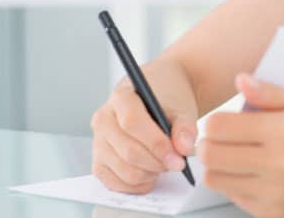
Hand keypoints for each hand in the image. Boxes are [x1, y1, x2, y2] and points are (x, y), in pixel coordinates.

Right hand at [90, 71, 198, 193]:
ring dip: (149, 174)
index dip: (156, 144)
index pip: (132, 123)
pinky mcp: (100, 162)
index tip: (178, 156)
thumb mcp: (181, 107)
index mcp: (121, 97)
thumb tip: (183, 148)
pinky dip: (137, 185)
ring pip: (122, 170)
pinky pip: (114, 183)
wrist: (160, 101)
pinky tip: (152, 174)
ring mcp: (99, 142)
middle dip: (156, 162)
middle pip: (128, 150)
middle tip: (177, 163)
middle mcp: (104, 119)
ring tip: (164, 164)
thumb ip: (185, 126)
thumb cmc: (167, 102)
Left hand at [198, 74, 283, 216]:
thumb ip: (268, 92)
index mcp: (283, 131)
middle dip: (209, 143)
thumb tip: (240, 80)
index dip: (215, 121)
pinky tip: (253, 174)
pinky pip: (232, 197)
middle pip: (210, 155)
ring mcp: (273, 193)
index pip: (220, 126)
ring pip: (215, 179)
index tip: (223, 122)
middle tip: (221, 140)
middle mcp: (278, 164)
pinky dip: (235, 184)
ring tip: (236, 156)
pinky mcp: (271, 213)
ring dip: (218, 166)